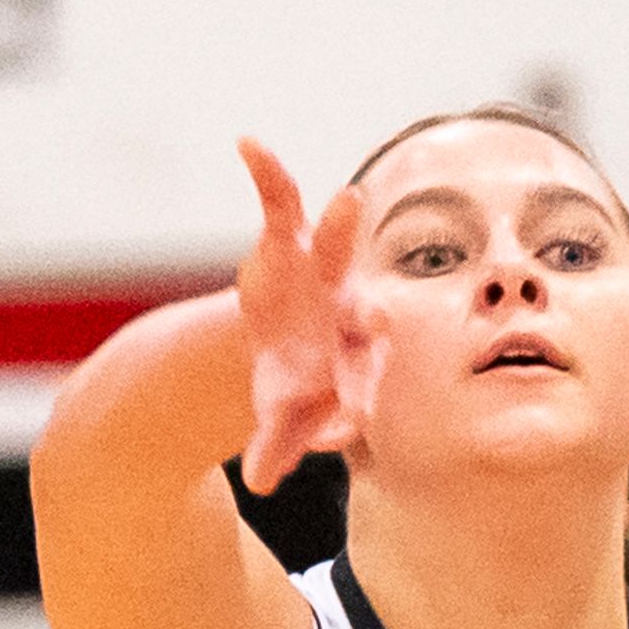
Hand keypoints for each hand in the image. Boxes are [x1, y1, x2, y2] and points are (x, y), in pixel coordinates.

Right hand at [234, 139, 373, 495]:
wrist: (284, 336)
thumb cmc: (298, 385)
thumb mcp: (283, 419)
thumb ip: (277, 446)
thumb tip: (262, 484)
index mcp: (355, 357)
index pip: (363, 378)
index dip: (358, 398)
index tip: (357, 423)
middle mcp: (347, 307)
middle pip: (365, 307)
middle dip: (372, 314)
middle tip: (381, 318)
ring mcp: (319, 268)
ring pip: (332, 243)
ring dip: (339, 224)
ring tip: (349, 199)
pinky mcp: (286, 239)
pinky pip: (277, 200)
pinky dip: (266, 172)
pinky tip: (247, 143)